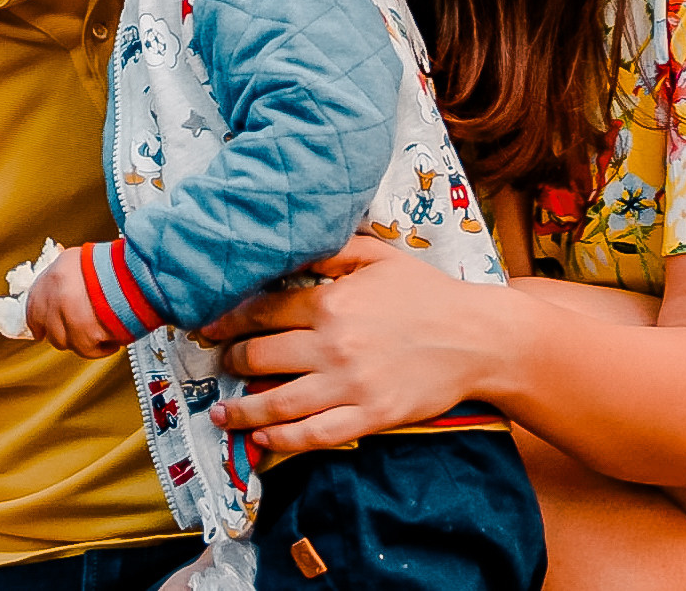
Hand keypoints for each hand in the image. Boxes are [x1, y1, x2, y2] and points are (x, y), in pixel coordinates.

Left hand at [24, 245, 123, 357]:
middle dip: (62, 332)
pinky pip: (85, 350)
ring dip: (82, 340)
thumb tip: (71, 288)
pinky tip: (111, 341)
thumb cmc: (122, 265)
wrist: (141, 273)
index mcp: (57, 271)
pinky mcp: (82, 332)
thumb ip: (73, 276)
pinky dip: (99, 349)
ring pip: (64, 341)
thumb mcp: (88, 259)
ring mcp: (67, 313)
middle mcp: (57, 292)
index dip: (38, 319)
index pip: (33, 303)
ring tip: (102, 332)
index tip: (40, 329)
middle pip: (48, 325)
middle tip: (80, 332)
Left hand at [199, 236, 499, 455]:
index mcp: (332, 302)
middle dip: (230, 362)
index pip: (263, 312)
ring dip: (242, 410)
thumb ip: (333, 250)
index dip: (229, 321)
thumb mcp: (380, 256)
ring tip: (222, 413)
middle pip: (260, 358)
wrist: (477, 337)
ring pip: (278, 403)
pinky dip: (282, 440)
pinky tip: (262, 440)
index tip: (209, 329)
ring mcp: (350, 385)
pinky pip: (314, 435)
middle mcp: (333, 345)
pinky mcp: (370, 416)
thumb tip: (291, 245)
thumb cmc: (428, 293)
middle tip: (219, 365)